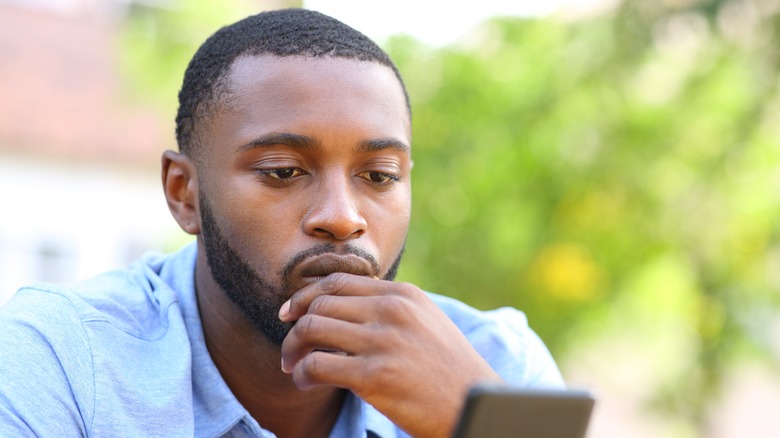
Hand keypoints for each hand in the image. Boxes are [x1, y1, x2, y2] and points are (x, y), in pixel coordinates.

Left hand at [278, 273, 502, 437]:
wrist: (474, 405)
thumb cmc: (447, 370)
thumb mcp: (425, 322)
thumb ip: (389, 308)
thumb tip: (341, 307)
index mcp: (403, 294)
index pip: (338, 281)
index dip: (306, 295)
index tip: (290, 313)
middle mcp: (392, 310)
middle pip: (320, 304)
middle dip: (295, 326)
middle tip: (291, 350)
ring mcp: (383, 341)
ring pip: (311, 329)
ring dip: (293, 350)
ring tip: (294, 367)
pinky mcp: (375, 375)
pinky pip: (316, 365)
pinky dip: (301, 373)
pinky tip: (304, 383)